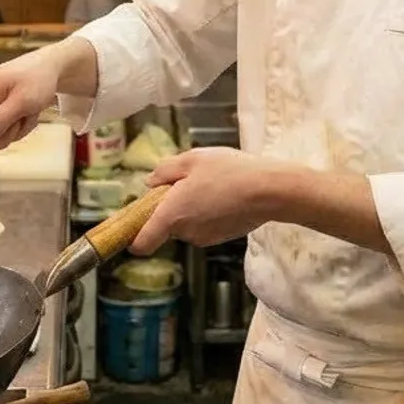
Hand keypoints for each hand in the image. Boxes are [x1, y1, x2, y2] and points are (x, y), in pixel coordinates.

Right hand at [0, 41, 87, 149]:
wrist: (51, 68)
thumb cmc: (38, 78)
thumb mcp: (23, 100)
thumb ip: (0, 119)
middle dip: (2, 134)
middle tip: (20, 120)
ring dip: (14, 130)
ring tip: (27, 113)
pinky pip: (3, 132)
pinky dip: (19, 128)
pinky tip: (27, 113)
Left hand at [130, 148, 286, 253]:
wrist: (269, 190)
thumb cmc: (228, 171)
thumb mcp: (191, 159)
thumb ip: (164, 171)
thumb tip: (150, 182)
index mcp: (171, 215)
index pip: (142, 243)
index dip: (133, 237)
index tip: (133, 225)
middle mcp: (186, 232)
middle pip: (166, 226)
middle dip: (170, 207)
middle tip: (186, 182)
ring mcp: (205, 238)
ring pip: (187, 224)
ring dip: (191, 208)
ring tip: (211, 184)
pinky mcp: (222, 237)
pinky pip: (205, 225)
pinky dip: (208, 213)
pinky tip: (224, 194)